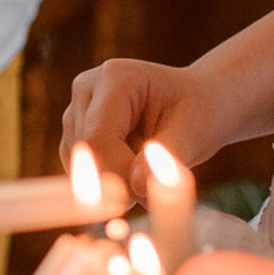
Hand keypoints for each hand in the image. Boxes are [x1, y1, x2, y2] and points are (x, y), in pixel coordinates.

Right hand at [63, 58, 225, 196]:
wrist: (198, 106)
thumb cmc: (199, 114)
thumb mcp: (194, 133)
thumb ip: (166, 156)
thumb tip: (136, 185)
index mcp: (115, 78)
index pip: (97, 139)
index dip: (115, 176)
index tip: (146, 196)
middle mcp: (87, 89)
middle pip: (84, 153)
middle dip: (117, 181)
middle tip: (154, 188)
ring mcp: (75, 111)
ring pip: (78, 167)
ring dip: (112, 183)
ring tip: (147, 172)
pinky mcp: (73, 134)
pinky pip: (79, 174)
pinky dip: (106, 183)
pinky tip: (133, 171)